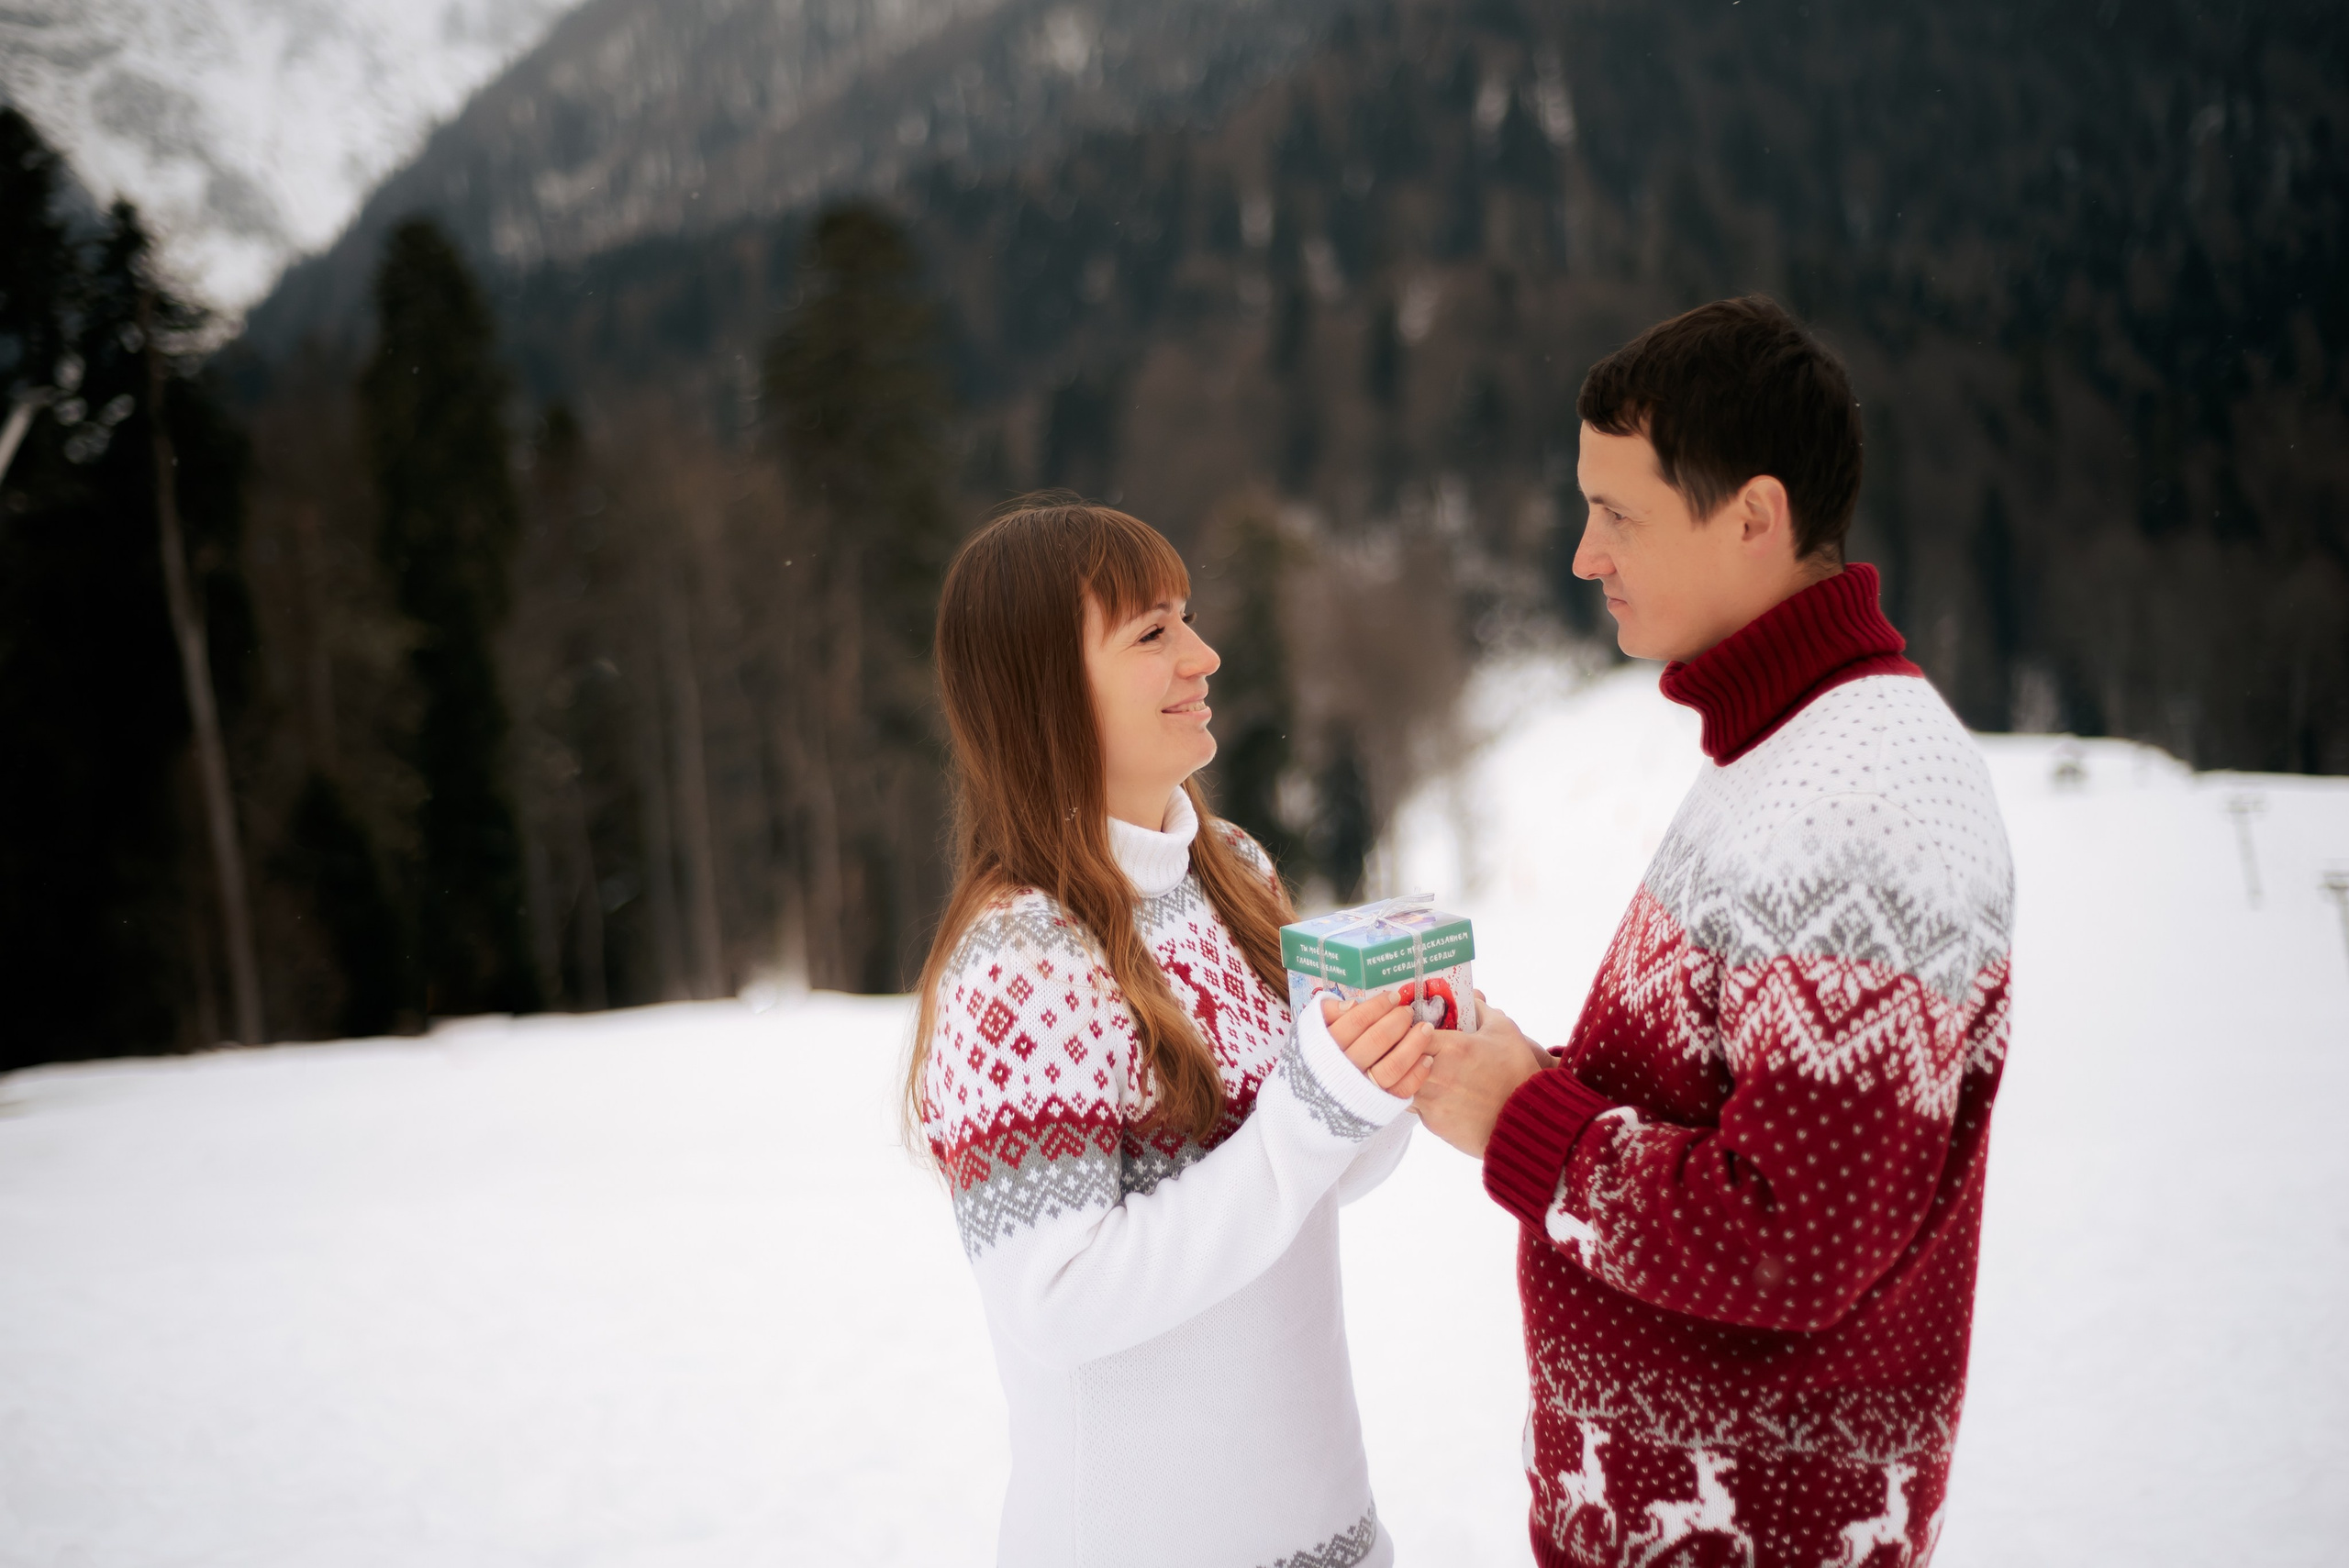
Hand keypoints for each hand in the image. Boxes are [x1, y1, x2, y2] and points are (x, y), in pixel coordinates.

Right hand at [1320, 991, 1437, 1097]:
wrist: (1310, 1106)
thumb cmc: (1315, 1063)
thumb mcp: (1310, 1035)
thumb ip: (1328, 1015)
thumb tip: (1353, 1004)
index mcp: (1324, 1049)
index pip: (1356, 1020)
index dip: (1378, 1006)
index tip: (1393, 997)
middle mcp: (1343, 1071)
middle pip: (1376, 1040)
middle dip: (1397, 1021)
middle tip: (1407, 1012)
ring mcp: (1361, 1091)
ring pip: (1392, 1066)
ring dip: (1414, 1045)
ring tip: (1425, 1030)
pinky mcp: (1376, 1107)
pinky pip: (1400, 1090)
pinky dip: (1416, 1074)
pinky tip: (1426, 1059)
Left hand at [1414, 993, 1548, 1156]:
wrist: (1526, 1122)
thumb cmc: (1518, 1075)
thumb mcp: (1504, 1031)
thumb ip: (1481, 1010)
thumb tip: (1470, 997)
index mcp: (1451, 1047)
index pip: (1408, 1030)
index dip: (1406, 1027)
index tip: (1413, 1027)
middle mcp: (1435, 1074)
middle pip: (1397, 1057)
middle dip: (1399, 1051)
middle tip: (1408, 1047)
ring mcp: (1431, 1101)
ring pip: (1399, 1083)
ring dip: (1405, 1075)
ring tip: (1421, 1071)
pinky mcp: (1433, 1123)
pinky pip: (1414, 1106)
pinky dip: (1419, 1098)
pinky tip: (1435, 1093)